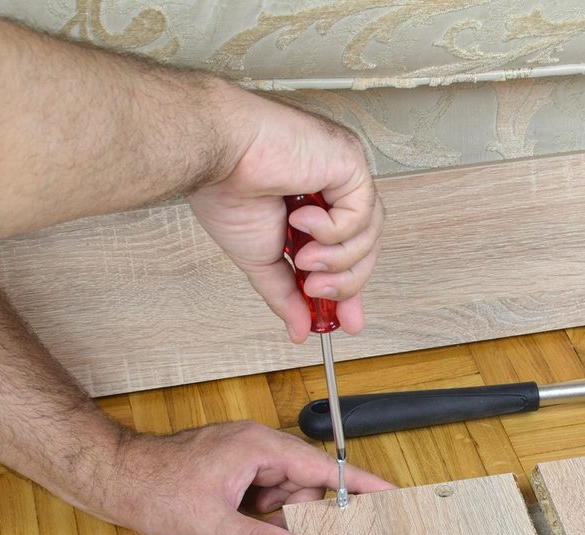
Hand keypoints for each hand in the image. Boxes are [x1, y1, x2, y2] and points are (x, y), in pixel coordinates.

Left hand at [109, 421, 393, 534]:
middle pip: (307, 480)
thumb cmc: (153, 488)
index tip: (389, 494)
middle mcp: (256, 447)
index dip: (359, 482)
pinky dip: (268, 514)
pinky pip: (267, 494)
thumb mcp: (209, 522)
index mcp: (258, 447)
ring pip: (286, 490)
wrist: (112, 477)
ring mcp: (245, 459)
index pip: (323, 464)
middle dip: (313, 511)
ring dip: (284, 516)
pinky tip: (254, 531)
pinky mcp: (234, 473)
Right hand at [189, 89, 384, 343]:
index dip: (349, 288)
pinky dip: (333, 229)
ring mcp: (344, 173)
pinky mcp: (350, 162)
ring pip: (369, 235)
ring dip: (337, 258)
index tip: (346, 321)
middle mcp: (334, 188)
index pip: (349, 252)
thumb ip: (286, 293)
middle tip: (314, 290)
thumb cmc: (226, 187)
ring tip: (303, 257)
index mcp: (315, 206)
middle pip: (366, 247)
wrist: (215, 154)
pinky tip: (301, 218)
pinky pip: (363, 214)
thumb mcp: (262, 258)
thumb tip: (299, 330)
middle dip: (344, 281)